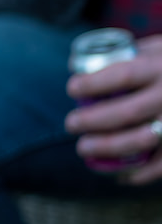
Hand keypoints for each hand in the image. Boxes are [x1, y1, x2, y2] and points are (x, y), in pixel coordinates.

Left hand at [65, 35, 161, 184]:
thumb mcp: (160, 48)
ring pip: (142, 141)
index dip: (92, 84)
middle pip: (126, 112)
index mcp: (160, 67)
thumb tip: (75, 64)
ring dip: (108, 148)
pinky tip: (120, 175)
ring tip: (84, 148)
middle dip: (92, 121)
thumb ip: (128, 54)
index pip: (121, 76)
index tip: (72, 89)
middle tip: (71, 123)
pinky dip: (141, 174)